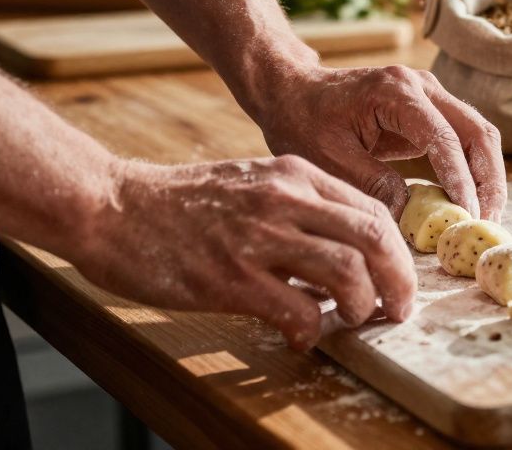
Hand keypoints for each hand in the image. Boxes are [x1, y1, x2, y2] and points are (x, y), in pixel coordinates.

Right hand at [76, 156, 418, 349]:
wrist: (112, 206)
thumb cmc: (183, 202)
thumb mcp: (254, 182)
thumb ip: (300, 208)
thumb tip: (344, 255)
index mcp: (296, 175)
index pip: (373, 211)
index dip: (398, 252)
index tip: (399, 279)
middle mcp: (285, 199)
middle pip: (374, 238)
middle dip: (398, 281)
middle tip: (399, 309)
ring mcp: (259, 237)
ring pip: (347, 272)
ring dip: (361, 305)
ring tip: (352, 320)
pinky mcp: (231, 276)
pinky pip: (297, 310)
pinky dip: (312, 330)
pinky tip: (303, 336)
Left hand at [249, 64, 506, 220]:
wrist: (293, 92)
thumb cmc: (303, 122)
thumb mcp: (330, 160)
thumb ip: (374, 185)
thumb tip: (415, 216)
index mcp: (396, 91)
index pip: (443, 137)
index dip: (460, 179)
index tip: (468, 216)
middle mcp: (422, 86)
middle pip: (478, 131)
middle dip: (488, 180)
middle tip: (487, 222)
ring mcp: (431, 95)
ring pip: (479, 134)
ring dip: (488, 176)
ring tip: (486, 217)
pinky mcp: (431, 110)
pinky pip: (465, 139)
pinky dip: (474, 170)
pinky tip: (471, 201)